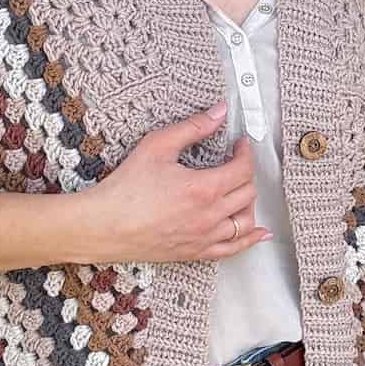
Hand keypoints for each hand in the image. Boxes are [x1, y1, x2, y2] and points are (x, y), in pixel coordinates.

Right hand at [83, 101, 271, 263]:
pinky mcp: (195, 252)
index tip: (240, 145)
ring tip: (240, 191)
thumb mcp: (157, 146)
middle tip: (236, 163)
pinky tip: (259, 233)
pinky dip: (250, 239)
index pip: (243, 169)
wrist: (105, 225)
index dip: (246, 153)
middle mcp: (210, 215)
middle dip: (246, 174)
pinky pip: (233, 249)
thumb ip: (192, 128)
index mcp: (205, 188)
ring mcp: (204, 237)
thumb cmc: (126, 188)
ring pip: (245, 222)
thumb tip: (218, 113)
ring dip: (248, 204)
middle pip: (247, 194)